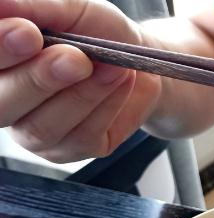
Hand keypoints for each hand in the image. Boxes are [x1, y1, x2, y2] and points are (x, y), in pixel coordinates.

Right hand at [0, 0, 160, 162]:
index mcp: (0, 65)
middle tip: (73, 57)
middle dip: (36, 80)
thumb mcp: (70, 9)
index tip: (27, 32)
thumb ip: (34, 8)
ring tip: (112, 67)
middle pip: (1, 105)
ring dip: (81, 94)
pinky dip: (105, 106)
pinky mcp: (72, 149)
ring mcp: (36, 132)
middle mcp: (8, 100)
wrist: (141, 59)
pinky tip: (121, 82)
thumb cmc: (97, 32)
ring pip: (42, 127)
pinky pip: (80, 136)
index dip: (0, 50)